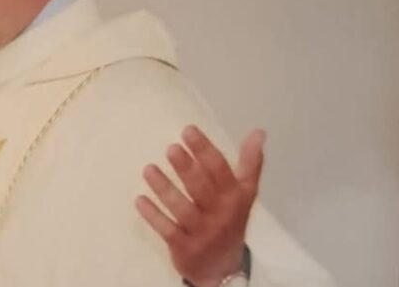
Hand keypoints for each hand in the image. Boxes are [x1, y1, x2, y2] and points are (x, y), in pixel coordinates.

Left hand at [135, 125, 264, 286]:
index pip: (220, 170)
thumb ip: (250, 163)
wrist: (223, 268)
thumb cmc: (230, 219)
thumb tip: (258, 132)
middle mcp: (220, 214)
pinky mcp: (184, 247)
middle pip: (202, 188)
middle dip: (186, 168)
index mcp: (235, 197)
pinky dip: (153, 216)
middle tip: (171, 149)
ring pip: (182, 209)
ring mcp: (202, 232)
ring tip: (148, 169)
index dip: (204, 150)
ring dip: (165, 189)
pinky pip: (167, 230)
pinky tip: (140, 200)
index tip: (187, 130)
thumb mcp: (244, 193)